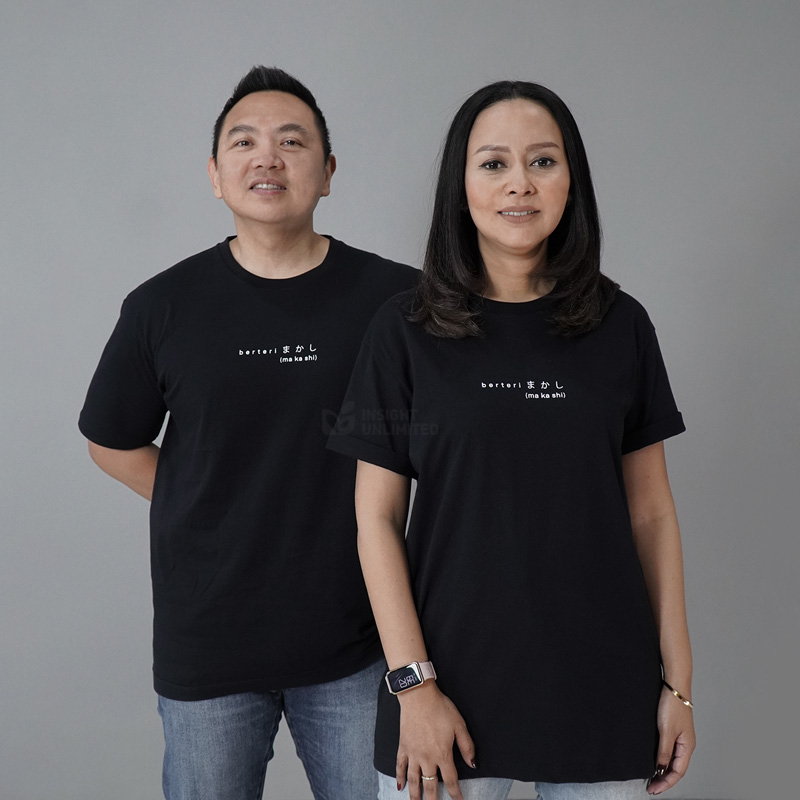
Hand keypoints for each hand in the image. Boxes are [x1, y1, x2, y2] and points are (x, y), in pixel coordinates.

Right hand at [396, 681, 475, 799]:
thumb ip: (467, 746)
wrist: (419, 696)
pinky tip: (400, 787)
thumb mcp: (459, 725)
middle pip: (430, 785)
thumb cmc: (440, 708)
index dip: (456, 793)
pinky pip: (400, 766)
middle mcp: (427, 757)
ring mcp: (413, 753)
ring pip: (414, 780)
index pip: (451, 780)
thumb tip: (473, 763)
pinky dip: (399, 778)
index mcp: (442, 754)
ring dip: (415, 795)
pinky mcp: (403, 746)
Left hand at [647, 685, 695, 794]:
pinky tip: (656, 761)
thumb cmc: (673, 705)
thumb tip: (661, 768)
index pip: (678, 772)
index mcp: (687, 747)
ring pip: (673, 761)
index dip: (666, 783)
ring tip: (652, 778)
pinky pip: (670, 751)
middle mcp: (686, 744)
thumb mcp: (666, 730)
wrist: (673, 686)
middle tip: (652, 787)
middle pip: (676, 769)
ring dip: (664, 770)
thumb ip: (664, 751)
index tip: (654, 789)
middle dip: (665, 780)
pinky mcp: (674, 730)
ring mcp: (681, 737)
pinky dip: (663, 759)